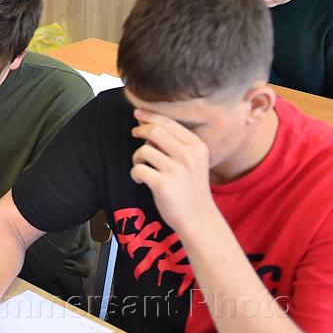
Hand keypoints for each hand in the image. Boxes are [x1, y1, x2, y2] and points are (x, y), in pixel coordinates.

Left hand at [129, 109, 216, 233]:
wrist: (198, 219)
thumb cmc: (191, 188)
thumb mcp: (193, 161)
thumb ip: (175, 143)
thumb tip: (147, 125)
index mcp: (197, 146)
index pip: (169, 122)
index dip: (150, 116)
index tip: (138, 113)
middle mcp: (189, 156)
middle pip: (155, 131)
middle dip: (140, 130)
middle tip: (134, 134)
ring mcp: (177, 170)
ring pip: (144, 150)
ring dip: (137, 157)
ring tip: (142, 167)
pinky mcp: (163, 185)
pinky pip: (138, 169)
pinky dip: (135, 173)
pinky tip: (142, 180)